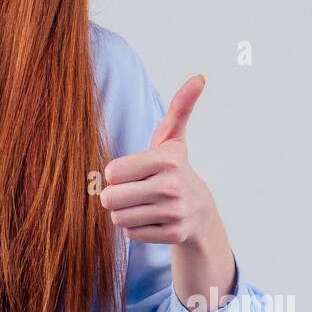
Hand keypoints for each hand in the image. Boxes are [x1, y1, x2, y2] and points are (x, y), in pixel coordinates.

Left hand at [98, 74, 215, 244]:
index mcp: (167, 160)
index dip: (117, 173)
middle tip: (134, 191)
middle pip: (111, 198)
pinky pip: (130, 233)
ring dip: (124, 213)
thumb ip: (180, 106)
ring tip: (143, 204)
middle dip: (116, 196)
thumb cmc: (174, 168)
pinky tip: (152, 219)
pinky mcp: (173, 234)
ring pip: (118, 217)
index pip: (112, 172)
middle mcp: (172, 186)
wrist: (200, 211)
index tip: (133, 172)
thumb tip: (199, 76)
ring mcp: (174, 212)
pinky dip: (136, 228)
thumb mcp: (174, 137)